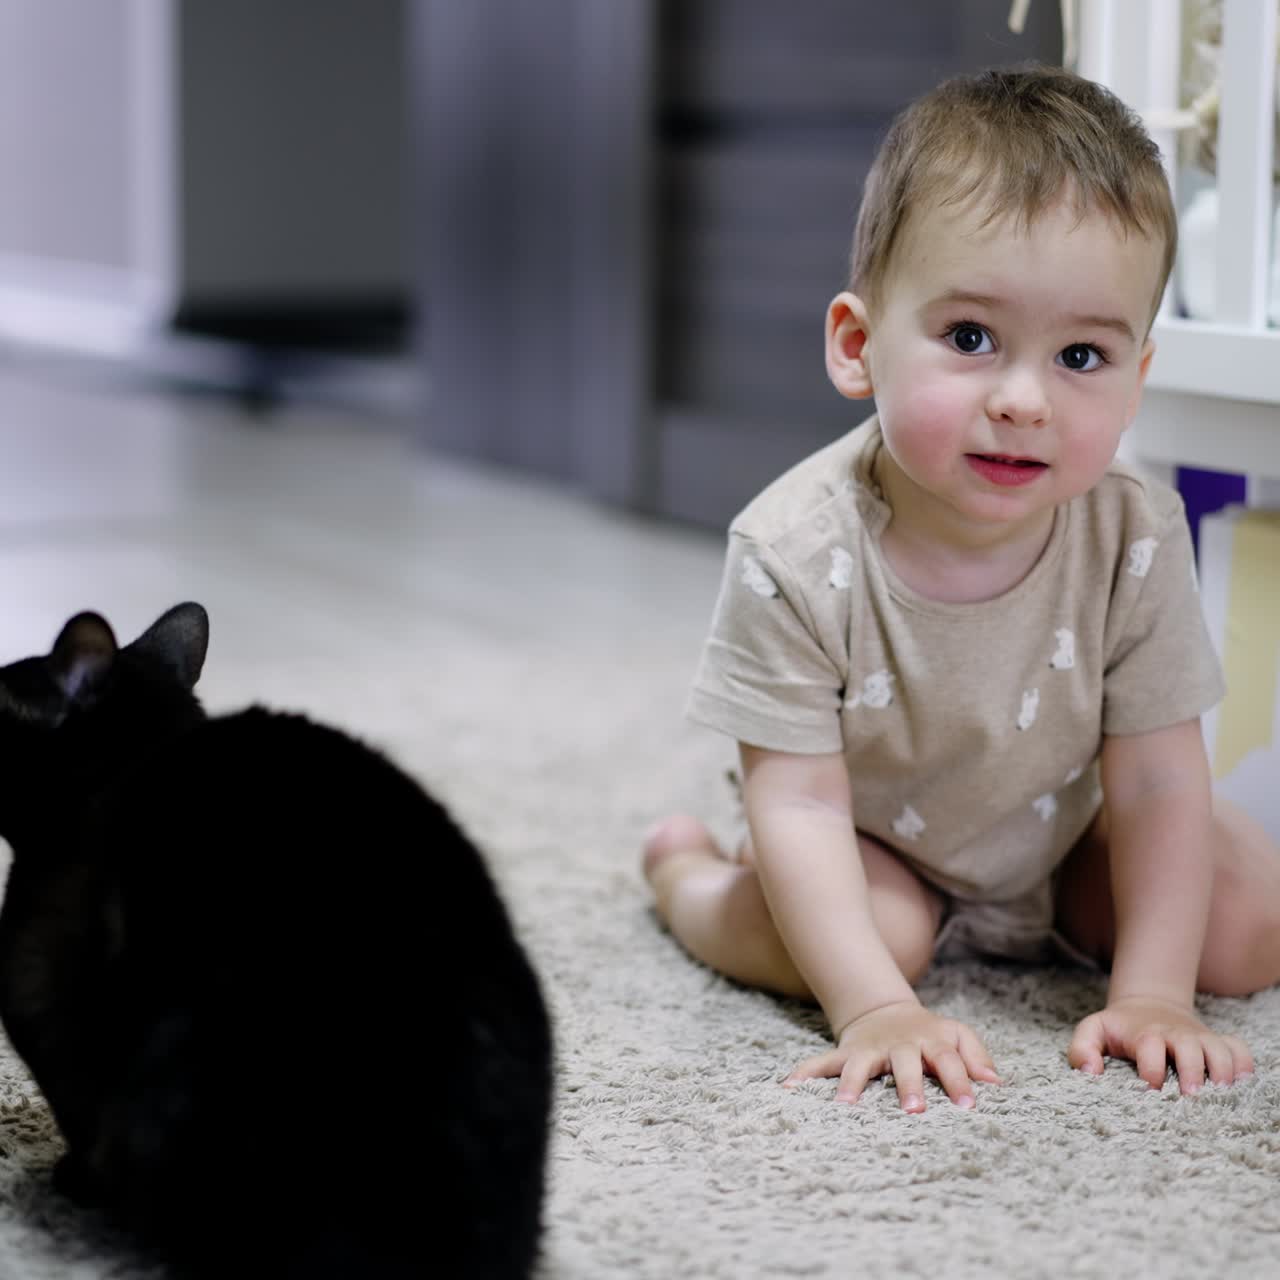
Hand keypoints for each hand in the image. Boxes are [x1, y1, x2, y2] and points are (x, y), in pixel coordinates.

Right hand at [783, 999, 1000, 1110]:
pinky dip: (804, 1074)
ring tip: (845, 1105)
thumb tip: (996, 1084)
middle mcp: (900, 1045)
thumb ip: (977, 1055)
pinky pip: (821, 1063)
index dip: (959, 1081)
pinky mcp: (846, 1054)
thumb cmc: (929, 1033)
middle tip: (914, 1110)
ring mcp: (870, 1050)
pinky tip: (788, 1088)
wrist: (884, 1009)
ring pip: (860, 1066)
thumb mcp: (956, 1034)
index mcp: (931, 1041)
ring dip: (852, 1083)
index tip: (968, 1105)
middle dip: (909, 1085)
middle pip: (906, 1063)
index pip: (949, 1060)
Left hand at [1068, 996, 1253, 1093]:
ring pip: (1219, 1050)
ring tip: (1220, 1096)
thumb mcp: (1093, 1031)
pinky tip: (1238, 1084)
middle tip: (1192, 1096)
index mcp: (1144, 1034)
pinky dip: (1244, 1065)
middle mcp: (1175, 1035)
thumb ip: (1081, 1050)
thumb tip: (1090, 1073)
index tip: (1150, 1088)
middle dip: (1193, 1072)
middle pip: (1190, 1047)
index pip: (1150, 1046)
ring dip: (1223, 1072)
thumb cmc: (1119, 1029)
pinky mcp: (1217, 1042)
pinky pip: (1239, 1050)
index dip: (1151, 1069)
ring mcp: (1199, 1038)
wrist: (1147, 1006)